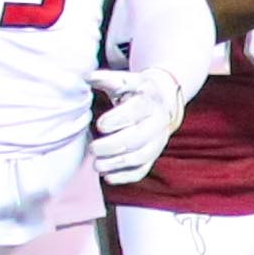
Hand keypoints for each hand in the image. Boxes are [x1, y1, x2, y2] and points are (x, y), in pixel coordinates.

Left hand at [86, 67, 186, 183]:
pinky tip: (108, 177)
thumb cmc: (136, 91)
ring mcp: (157, 140)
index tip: (100, 125)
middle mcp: (157, 122)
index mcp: (149, 101)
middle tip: (93, 148)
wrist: (165, 100)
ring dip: (117, 164)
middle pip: (138, 138)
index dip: (118, 119)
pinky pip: (143, 170)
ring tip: (97, 165)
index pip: (137, 111)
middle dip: (113, 146)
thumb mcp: (126, 80)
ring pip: (141, 157)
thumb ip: (108, 79)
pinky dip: (126, 176)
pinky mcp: (154, 154)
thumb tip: (88, 77)